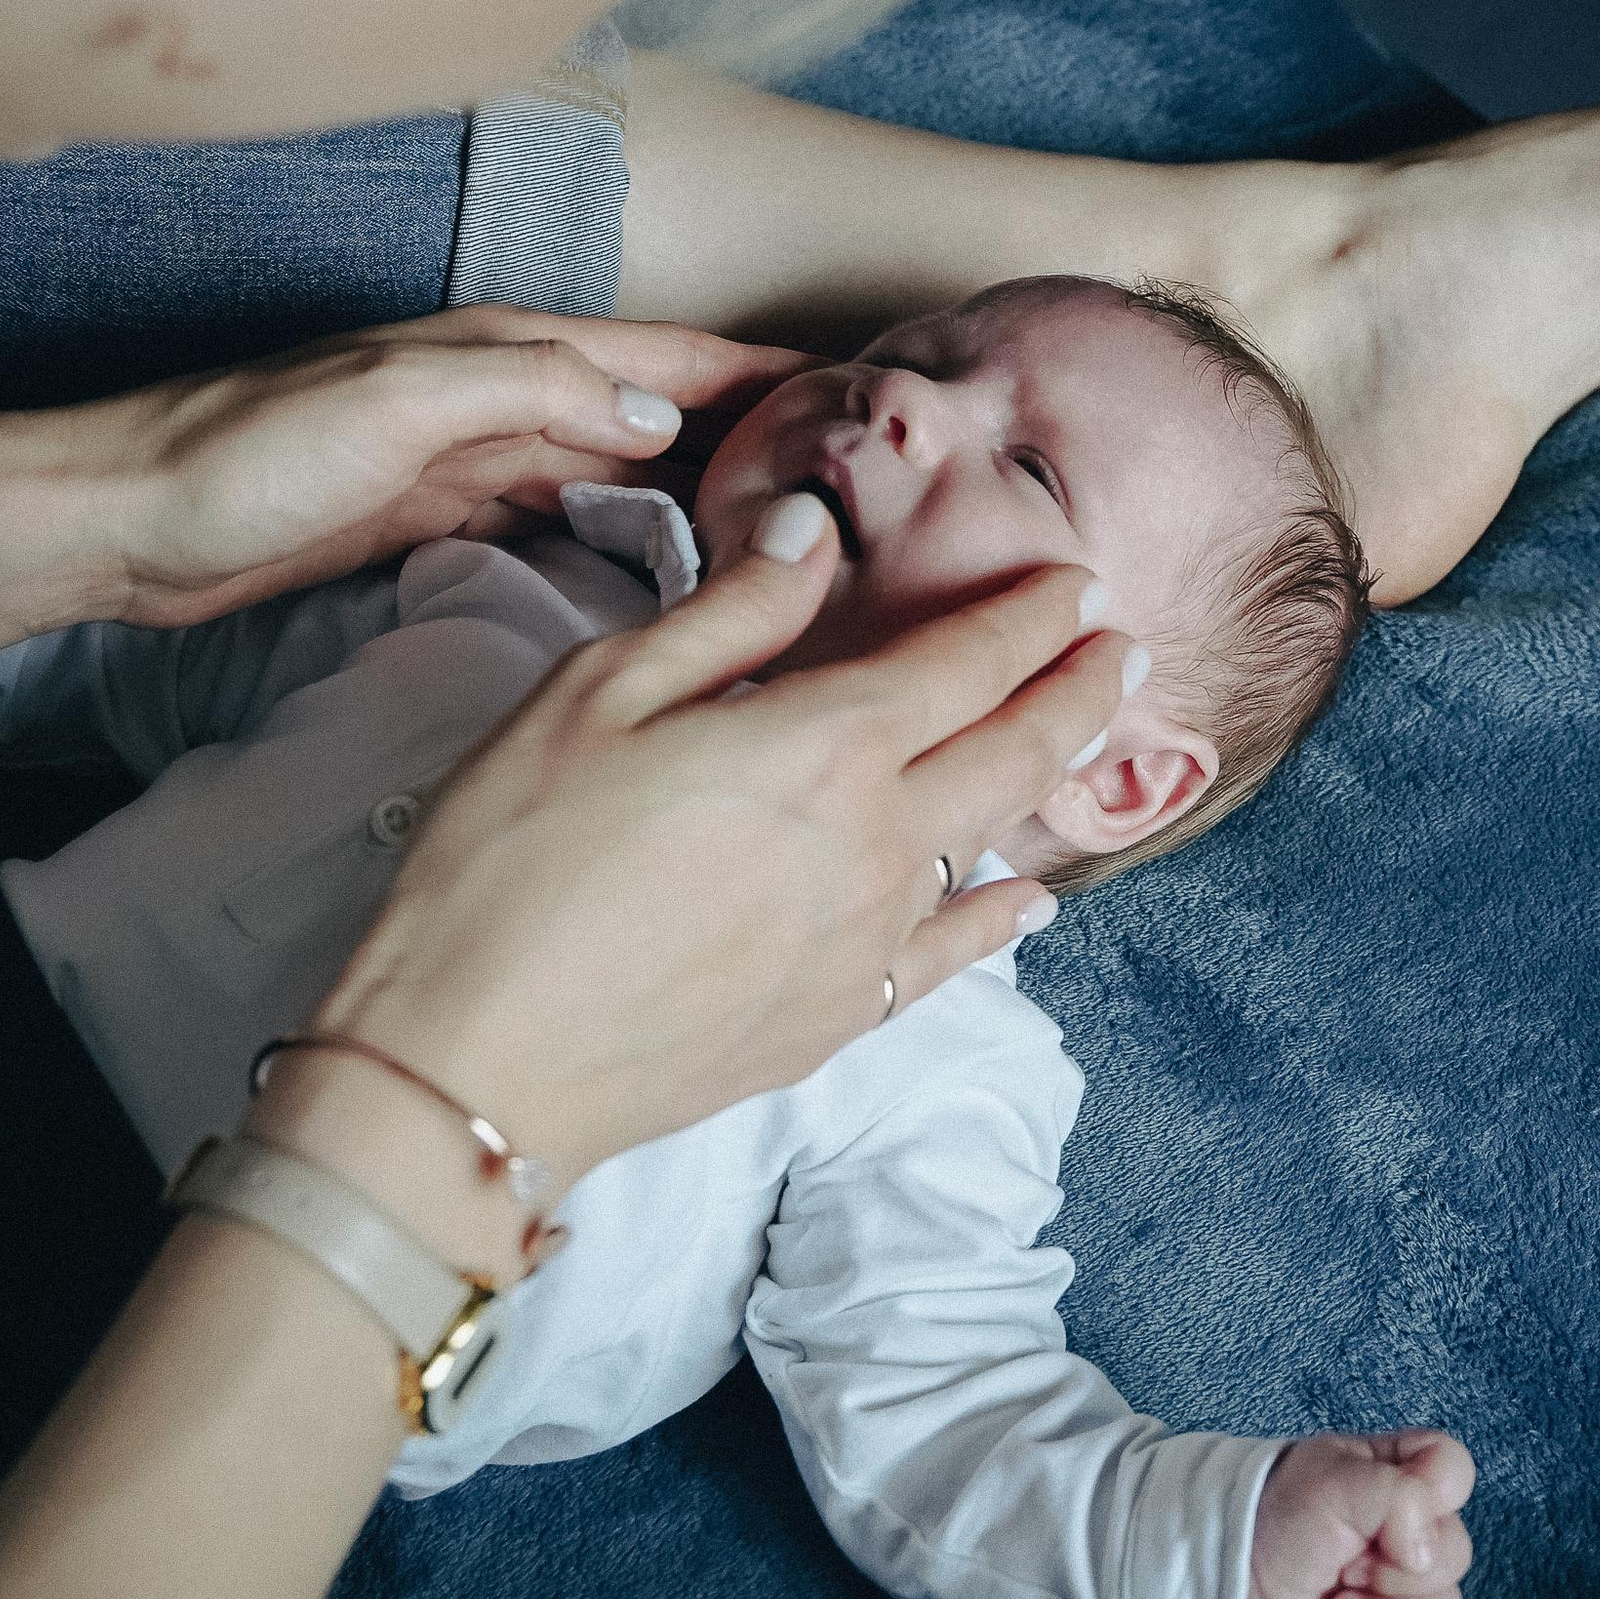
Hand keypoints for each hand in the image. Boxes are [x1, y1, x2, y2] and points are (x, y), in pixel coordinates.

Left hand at [104, 304, 802, 625]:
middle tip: (850, 469)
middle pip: (650, 403)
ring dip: (691, 475)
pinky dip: (615, 525)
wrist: (124, 519)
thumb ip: (531, 393)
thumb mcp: (398, 407)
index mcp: (498, 350)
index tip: (851, 390)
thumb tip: (658, 413)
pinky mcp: (433, 514)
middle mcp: (495, 392)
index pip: (660, 353)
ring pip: (611, 458)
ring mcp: (466, 454)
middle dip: (746, 420)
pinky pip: (555, 511)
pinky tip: (655, 559)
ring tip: (779, 512)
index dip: (753, 369)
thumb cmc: (242, 452)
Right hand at [249, 497, 1129, 1268]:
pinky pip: (952, 955)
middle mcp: (874, 843)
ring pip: (992, 845)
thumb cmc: (511, 859)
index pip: (965, 663)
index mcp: (821, 744)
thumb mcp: (598, 693)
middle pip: (1011, 751)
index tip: (1073, 583)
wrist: (480, 1062)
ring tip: (1079, 742)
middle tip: (1119, 650)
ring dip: (1045, 784)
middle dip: (1075, 690)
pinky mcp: (837, 1018)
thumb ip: (727, 613)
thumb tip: (811, 536)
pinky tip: (1026, 901)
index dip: (1028, 617)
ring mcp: (866, 942)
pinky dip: (999, 916)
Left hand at [1245, 1430, 1475, 1598]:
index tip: (1379, 1508)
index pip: (1454, 1470)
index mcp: (1399, 1474)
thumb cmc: (1277, 1520)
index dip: (1430, 1496)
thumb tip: (1426, 1557)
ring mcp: (1406, 1590)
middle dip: (1394, 1574)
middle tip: (1344, 1568)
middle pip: (1456, 1555)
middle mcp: (1411, 1531)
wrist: (1230, 1589)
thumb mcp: (1333, 1482)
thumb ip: (1399, 1496)